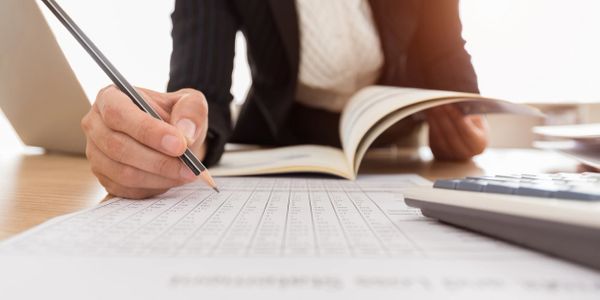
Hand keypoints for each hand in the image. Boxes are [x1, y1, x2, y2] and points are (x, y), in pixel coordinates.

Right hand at [81, 85, 208, 198]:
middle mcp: (96, 125)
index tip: (179, 145)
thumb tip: (184, 132)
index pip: (118, 114)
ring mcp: (96, 154)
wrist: (173, 137)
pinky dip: (153, 187)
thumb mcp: (191, 102)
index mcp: (110, 97)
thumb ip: (191, 110)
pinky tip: (172, 179)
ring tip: (186, 173)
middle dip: (159, 161)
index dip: (148, 131)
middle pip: (119, 147)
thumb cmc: (176, 115)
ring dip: (159, 177)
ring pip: (123, 172)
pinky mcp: (104, 178)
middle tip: (190, 167)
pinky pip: (126, 189)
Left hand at [426, 105, 488, 160]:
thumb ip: (469, 113)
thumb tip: (456, 105)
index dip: (457, 118)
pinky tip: (428, 114)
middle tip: (436, 103)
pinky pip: (433, 140)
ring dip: (434, 121)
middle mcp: (465, 154)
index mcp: (478, 145)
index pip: (466, 132)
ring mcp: (451, 156)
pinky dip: (430, 127)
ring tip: (430, 106)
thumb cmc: (472, 122)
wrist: (465, 134)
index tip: (449, 105)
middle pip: (451, 135)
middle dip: (443, 118)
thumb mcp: (476, 117)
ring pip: (440, 138)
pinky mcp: (438, 154)